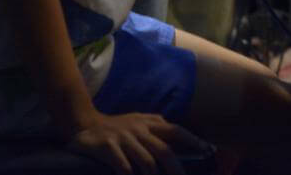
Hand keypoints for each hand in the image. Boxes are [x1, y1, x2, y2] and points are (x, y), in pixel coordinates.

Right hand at [68, 110, 210, 174]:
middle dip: (175, 169)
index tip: (207, 150)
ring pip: (146, 162)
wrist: (84, 123)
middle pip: (163, 151)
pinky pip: (124, 167)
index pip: (175, 130)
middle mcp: (138, 129)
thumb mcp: (138, 120)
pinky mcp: (107, 147)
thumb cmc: (116, 126)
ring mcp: (123, 138)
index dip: (192, 140)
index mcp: (148, 123)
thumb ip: (156, 126)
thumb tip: (180, 136)